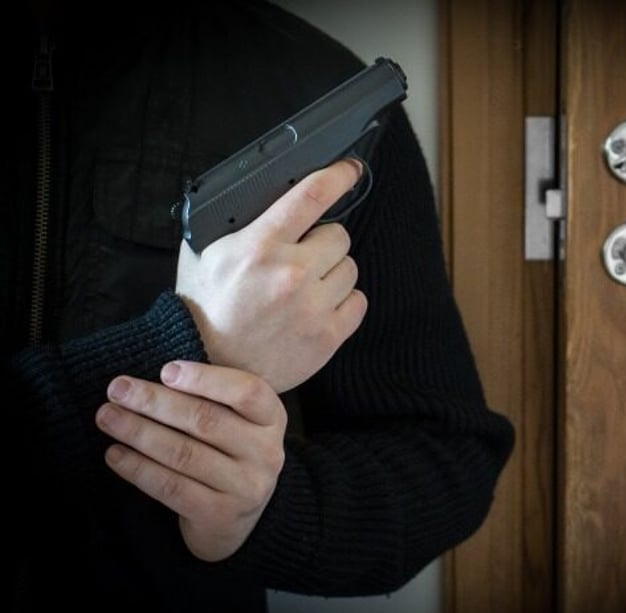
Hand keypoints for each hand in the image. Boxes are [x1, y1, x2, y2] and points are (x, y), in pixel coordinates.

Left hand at [95, 360, 285, 561]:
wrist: (239, 517)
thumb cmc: (229, 451)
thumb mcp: (238, 420)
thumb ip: (212, 396)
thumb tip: (157, 374)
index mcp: (272, 419)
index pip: (247, 392)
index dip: (206, 379)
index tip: (165, 370)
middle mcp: (266, 452)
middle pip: (206, 420)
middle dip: (155, 402)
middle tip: (117, 389)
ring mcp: (245, 486)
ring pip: (183, 453)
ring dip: (139, 432)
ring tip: (107, 417)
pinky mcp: (219, 515)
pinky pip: (171, 487)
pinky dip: (138, 469)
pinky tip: (115, 454)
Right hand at [176, 159, 367, 393]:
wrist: (206, 366)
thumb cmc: (204, 309)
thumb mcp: (204, 252)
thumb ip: (232, 221)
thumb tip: (260, 194)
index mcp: (260, 246)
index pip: (311, 196)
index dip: (337, 175)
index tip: (351, 169)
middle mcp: (291, 274)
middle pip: (339, 235)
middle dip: (322, 242)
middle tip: (301, 258)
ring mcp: (313, 307)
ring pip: (350, 268)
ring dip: (332, 272)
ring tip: (305, 288)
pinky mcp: (327, 336)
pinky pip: (358, 302)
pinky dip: (343, 302)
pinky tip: (318, 307)